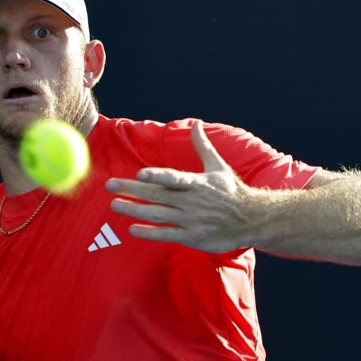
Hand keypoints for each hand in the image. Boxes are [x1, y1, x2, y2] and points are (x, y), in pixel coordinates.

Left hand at [105, 121, 260, 252]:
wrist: (251, 220)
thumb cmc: (232, 191)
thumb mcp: (218, 166)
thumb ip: (202, 146)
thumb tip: (196, 123)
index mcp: (198, 183)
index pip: (174, 178)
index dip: (157, 176)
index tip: (139, 173)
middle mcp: (192, 202)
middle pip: (157, 195)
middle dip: (132, 190)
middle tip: (109, 185)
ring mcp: (191, 220)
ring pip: (158, 214)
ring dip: (134, 210)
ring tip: (114, 205)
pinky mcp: (192, 237)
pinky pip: (167, 234)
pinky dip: (150, 232)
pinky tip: (132, 229)